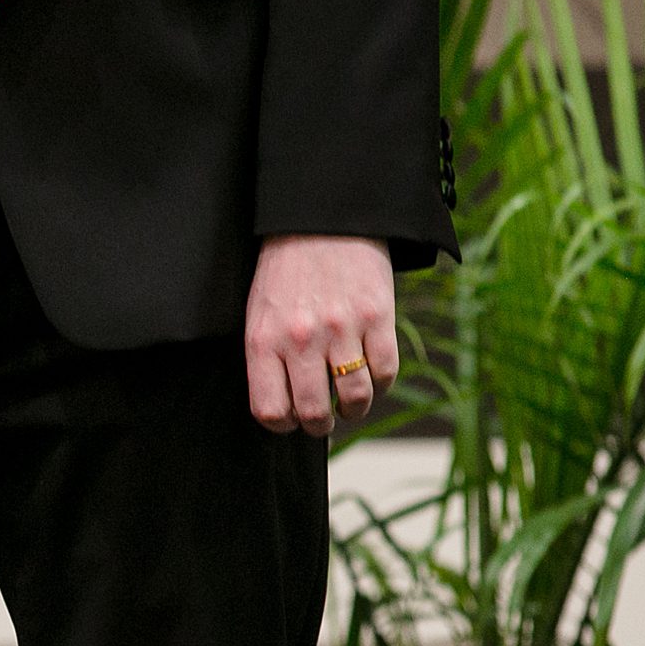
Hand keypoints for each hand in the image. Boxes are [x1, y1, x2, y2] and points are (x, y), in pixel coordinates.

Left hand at [244, 234, 396, 435]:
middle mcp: (300, 340)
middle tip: (322, 422)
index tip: (290, 421)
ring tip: (349, 405)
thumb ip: (266, 356)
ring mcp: (341, 329)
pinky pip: (386, 371)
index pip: (269, 410)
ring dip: (354, 410)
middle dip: (319, 426)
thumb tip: (281, 403)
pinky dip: (381, 384)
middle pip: (313, 412)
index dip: (281, 425)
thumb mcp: (259, 312)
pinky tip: (372, 379)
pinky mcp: (378, 316)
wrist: (322, 219)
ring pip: (355, 397)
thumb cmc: (285, 271)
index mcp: (263, 341)